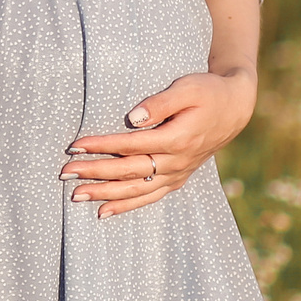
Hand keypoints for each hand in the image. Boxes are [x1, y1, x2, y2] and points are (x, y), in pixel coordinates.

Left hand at [62, 69, 256, 216]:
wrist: (234, 108)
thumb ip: (160, 103)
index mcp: (177, 139)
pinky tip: (104, 211)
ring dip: (105, 194)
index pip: (131, 145)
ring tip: (76, 197)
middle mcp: (177, 161)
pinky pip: (150, 196)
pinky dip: (127, 205)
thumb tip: (132, 118)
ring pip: (137, 189)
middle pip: (129, 171)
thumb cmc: (208, 91)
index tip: (75, 147)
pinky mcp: (178, 178)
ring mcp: (178, 173)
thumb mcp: (187, 88)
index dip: (102, 146)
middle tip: (65, 174)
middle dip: (95, 173)